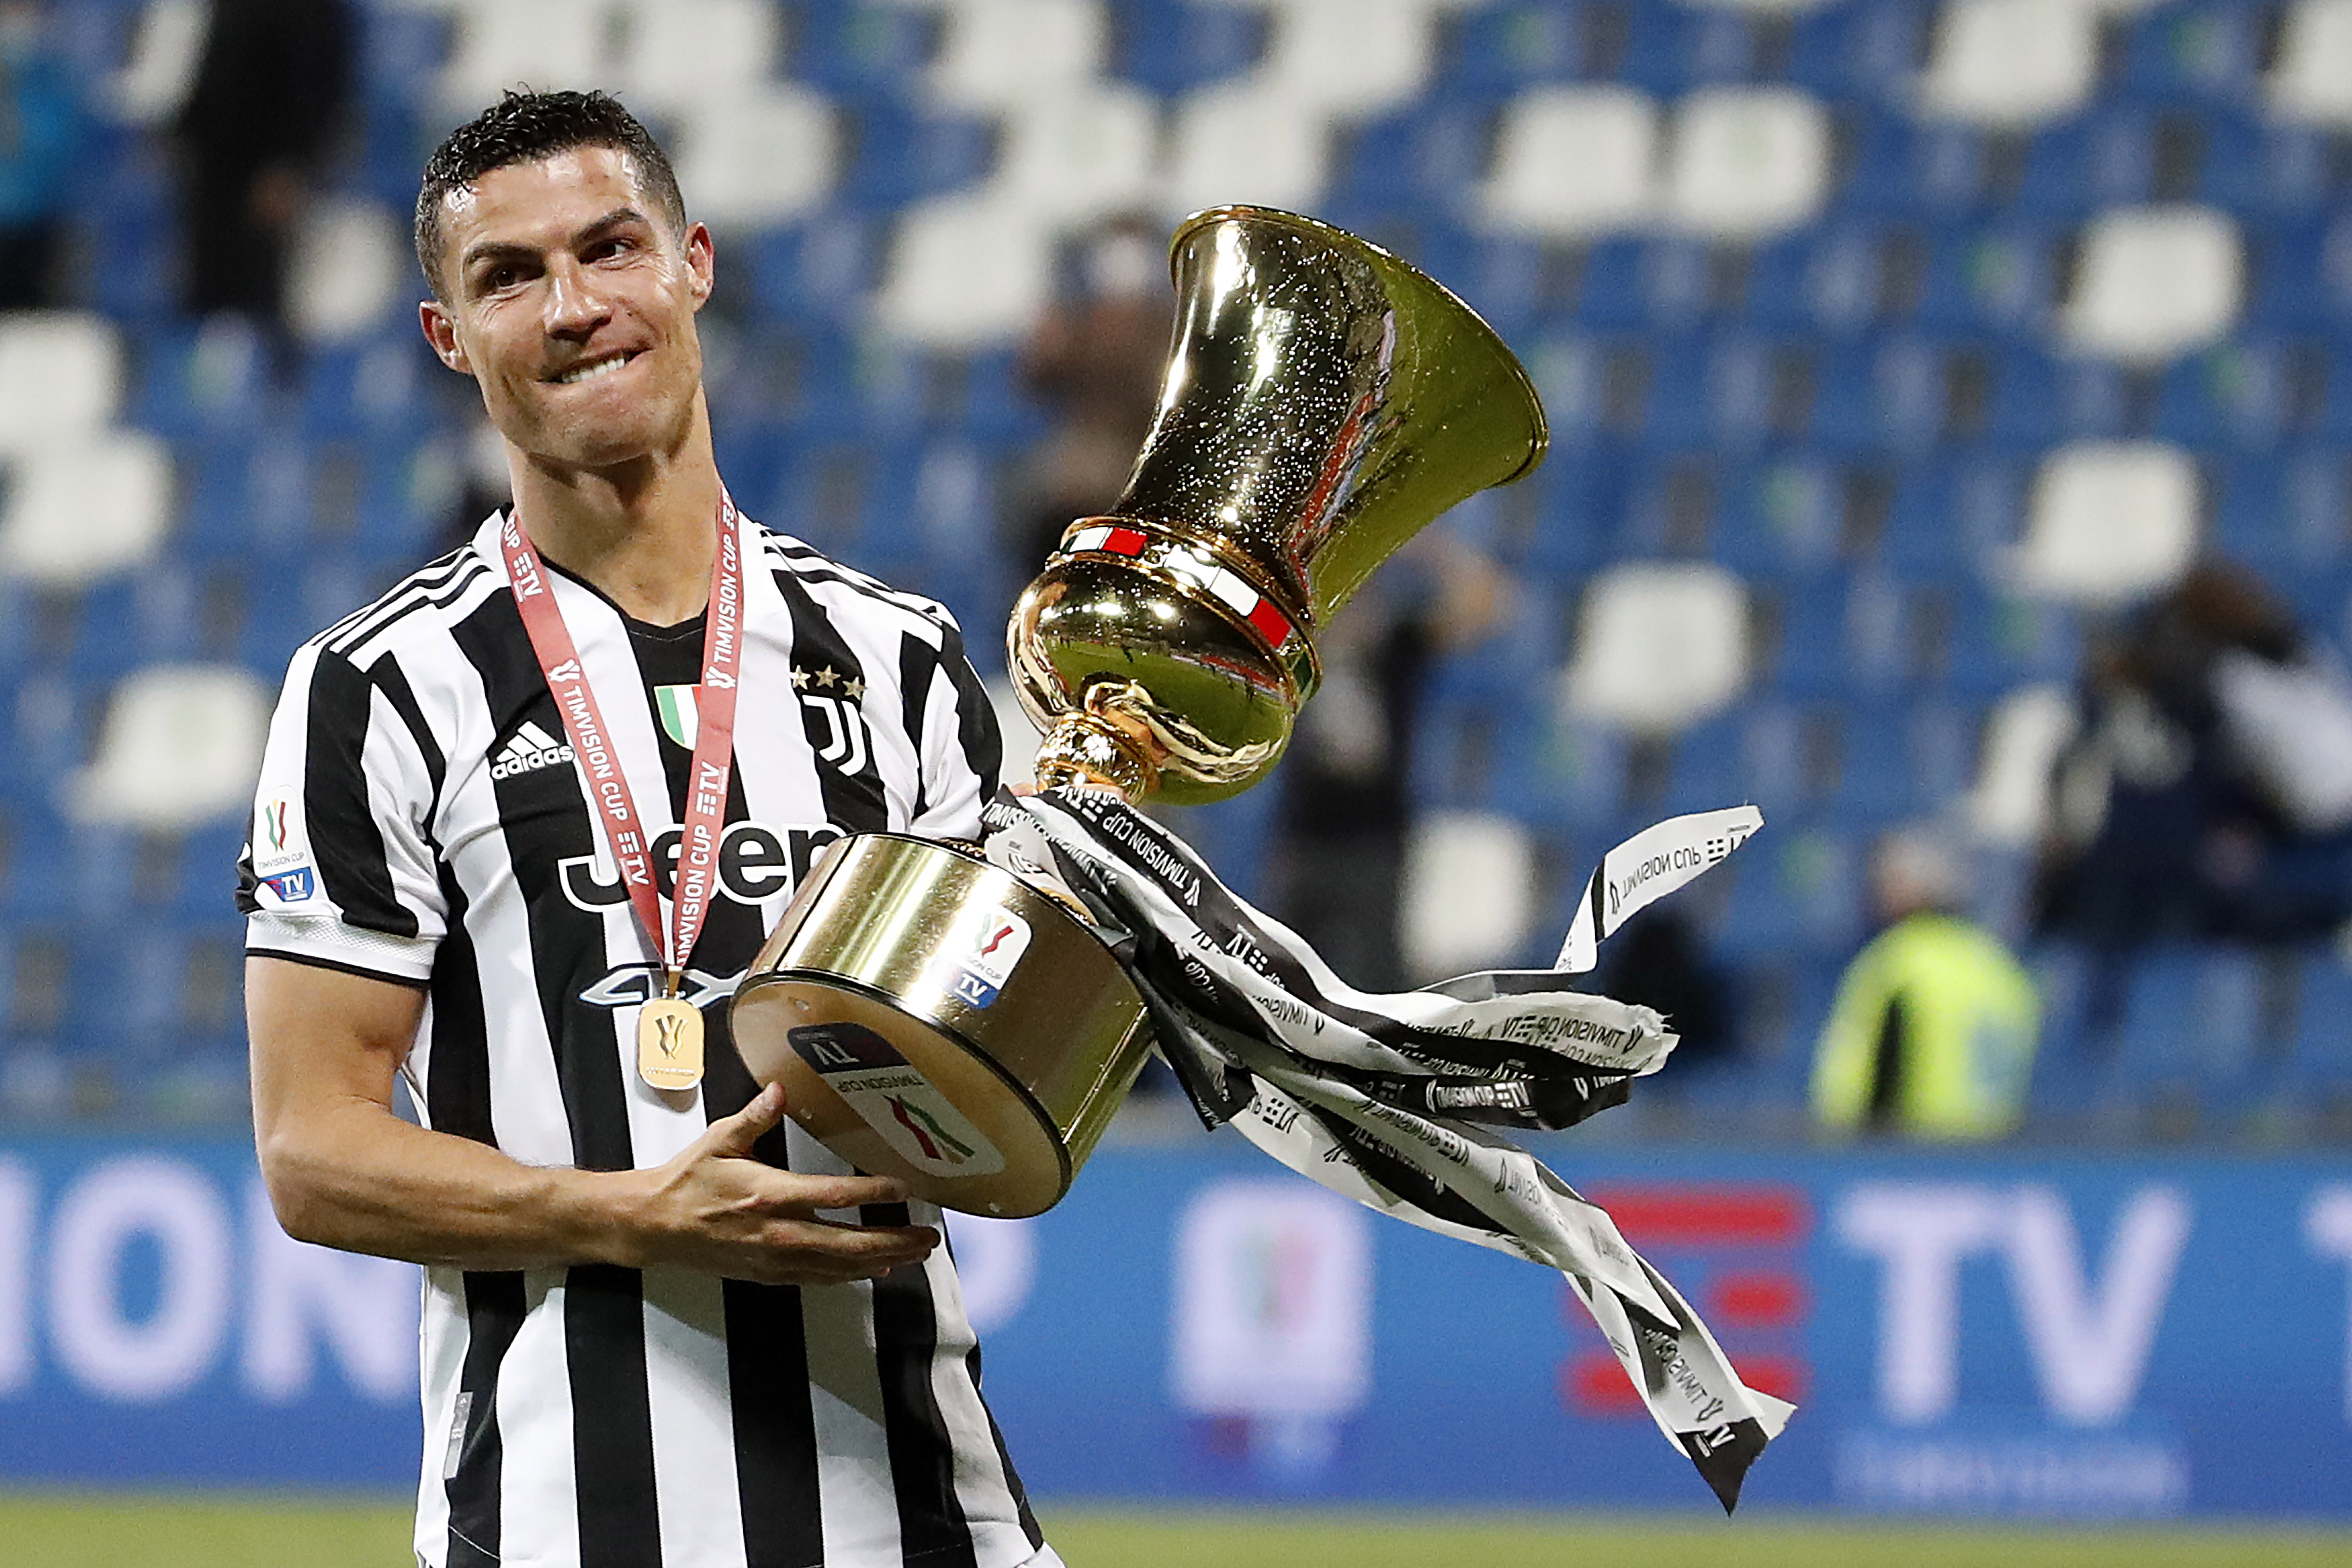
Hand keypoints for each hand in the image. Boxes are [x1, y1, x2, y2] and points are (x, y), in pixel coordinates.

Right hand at [618, 1084, 938, 1285]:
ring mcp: (774, 1258)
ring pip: (838, 1267)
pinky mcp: (767, 1274)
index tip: (905, 1188)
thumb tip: (780, 1089)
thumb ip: (756, 1116)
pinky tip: (872, 1270)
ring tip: (914, 1254)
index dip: (874, 1194)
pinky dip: (849, 1276)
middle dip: (894, 1240)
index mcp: (769, 1194)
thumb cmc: (686, 1180)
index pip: (833, 1197)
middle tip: (928, 1237)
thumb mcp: (720, 1139)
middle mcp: (777, 1232)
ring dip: (880, 1260)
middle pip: (848, 1243)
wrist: (654, 1225)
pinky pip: (818, 1279)